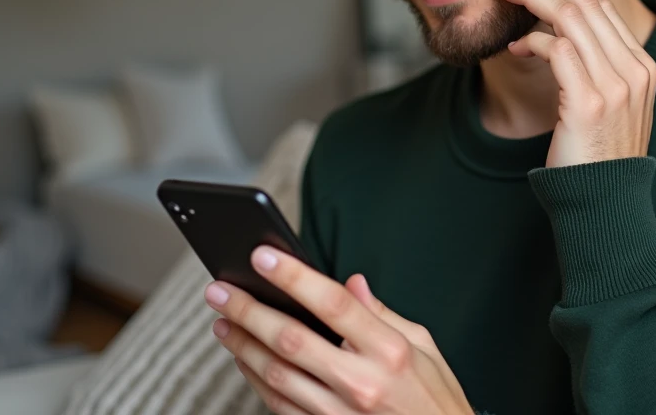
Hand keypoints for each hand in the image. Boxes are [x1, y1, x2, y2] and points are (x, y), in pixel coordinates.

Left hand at [205, 246, 473, 414]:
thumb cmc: (436, 399)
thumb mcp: (424, 347)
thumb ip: (383, 314)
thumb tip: (351, 284)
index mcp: (390, 351)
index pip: (334, 303)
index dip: (295, 277)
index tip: (263, 257)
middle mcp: (362, 383)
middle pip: (292, 339)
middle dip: (249, 311)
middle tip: (220, 291)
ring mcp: (341, 414)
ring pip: (276, 375)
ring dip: (243, 346)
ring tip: (222, 322)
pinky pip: (280, 405)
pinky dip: (256, 380)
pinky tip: (244, 359)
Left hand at [495, 0, 655, 167]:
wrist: (605, 206)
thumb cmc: (597, 158)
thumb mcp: (608, 108)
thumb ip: (597, 72)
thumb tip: (562, 39)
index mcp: (643, 68)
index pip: (603, 9)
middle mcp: (635, 71)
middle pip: (588, 3)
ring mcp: (615, 86)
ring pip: (571, 18)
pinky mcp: (589, 101)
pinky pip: (556, 49)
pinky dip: (532, 39)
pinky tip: (517, 44)